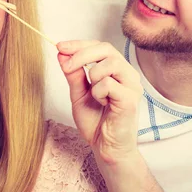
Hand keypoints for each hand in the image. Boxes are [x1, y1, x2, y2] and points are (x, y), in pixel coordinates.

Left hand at [57, 40, 142, 165]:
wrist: (105, 147)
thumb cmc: (96, 121)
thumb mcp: (78, 94)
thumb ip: (73, 74)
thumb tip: (61, 53)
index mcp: (116, 71)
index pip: (100, 47)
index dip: (79, 44)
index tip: (60, 46)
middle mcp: (127, 74)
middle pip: (106, 49)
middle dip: (81, 54)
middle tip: (66, 66)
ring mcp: (132, 86)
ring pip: (110, 63)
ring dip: (93, 75)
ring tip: (92, 93)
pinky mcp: (131, 99)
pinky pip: (109, 84)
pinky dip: (98, 92)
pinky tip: (103, 103)